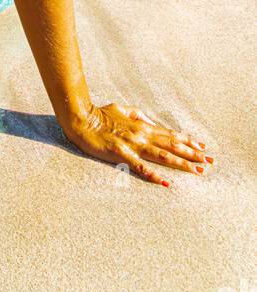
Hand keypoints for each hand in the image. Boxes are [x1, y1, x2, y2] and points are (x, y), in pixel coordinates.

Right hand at [62, 102, 214, 186]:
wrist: (81, 118)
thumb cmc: (100, 114)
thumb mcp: (122, 109)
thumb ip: (139, 115)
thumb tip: (152, 122)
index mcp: (142, 125)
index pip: (170, 134)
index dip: (188, 141)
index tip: (203, 148)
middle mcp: (141, 134)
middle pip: (172, 145)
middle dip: (192, 154)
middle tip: (210, 163)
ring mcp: (132, 144)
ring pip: (162, 155)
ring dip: (181, 164)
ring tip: (197, 172)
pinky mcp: (121, 154)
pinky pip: (140, 167)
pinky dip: (154, 175)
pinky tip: (165, 182)